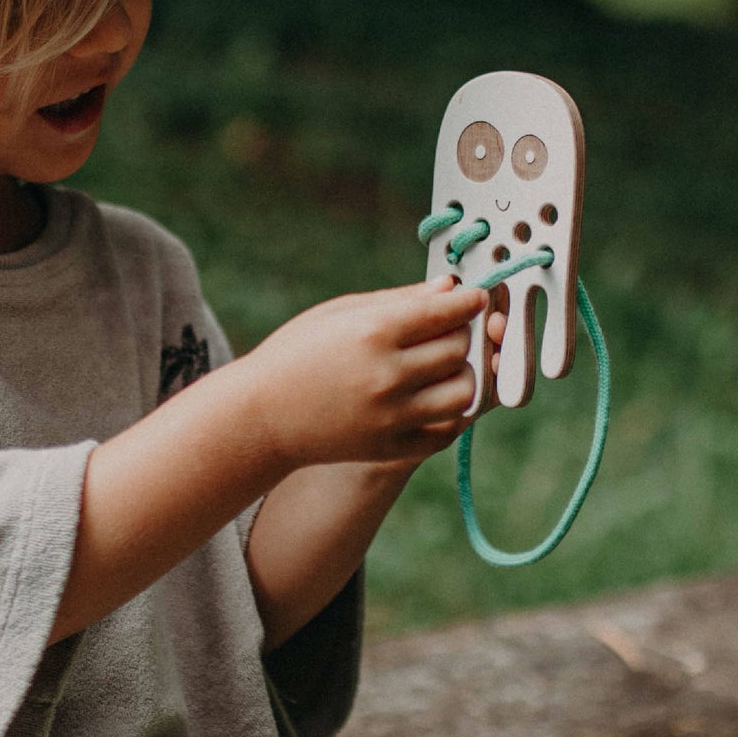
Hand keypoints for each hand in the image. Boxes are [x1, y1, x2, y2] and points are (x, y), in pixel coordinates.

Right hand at [240, 276, 487, 469]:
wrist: (262, 416)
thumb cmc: (298, 353)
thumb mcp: (340, 313)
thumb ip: (399, 300)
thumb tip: (451, 288)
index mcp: (373, 333)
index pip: (446, 313)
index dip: (469, 301)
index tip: (475, 298)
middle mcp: (386, 376)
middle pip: (457, 350)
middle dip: (461, 334)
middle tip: (450, 328)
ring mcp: (390, 417)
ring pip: (462, 392)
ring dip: (460, 375)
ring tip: (442, 366)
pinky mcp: (391, 448)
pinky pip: (447, 431)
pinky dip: (450, 413)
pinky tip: (434, 397)